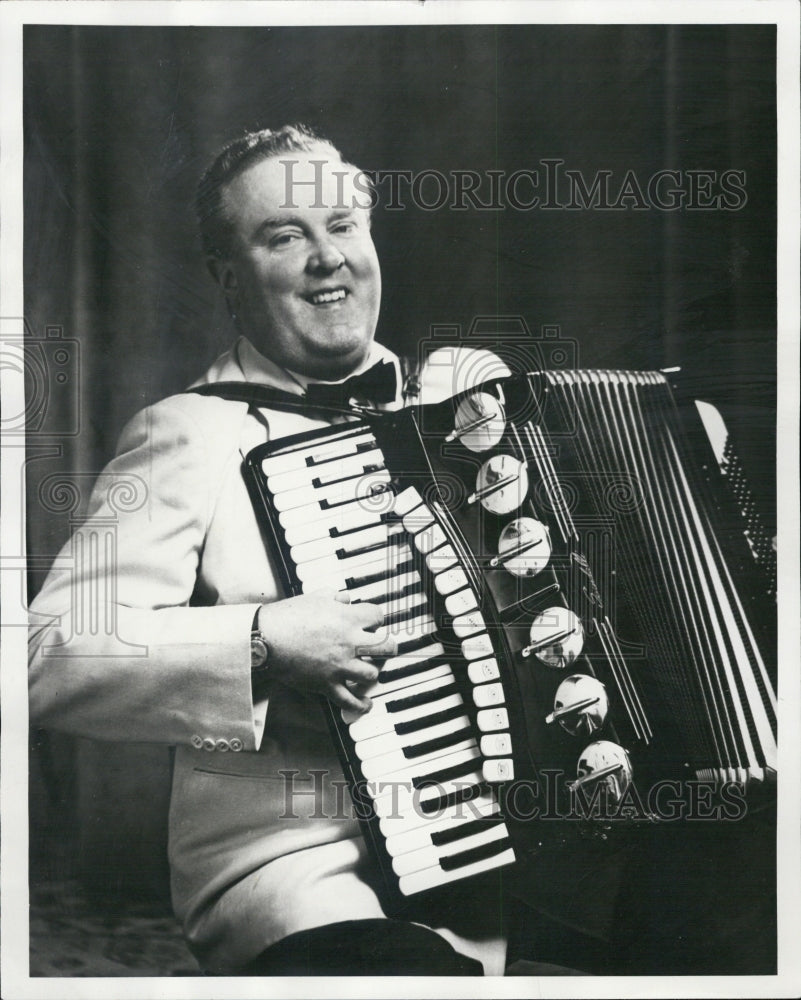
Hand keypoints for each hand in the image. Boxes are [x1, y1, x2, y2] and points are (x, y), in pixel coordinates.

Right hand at [256, 591, 395, 713]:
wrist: (266, 639)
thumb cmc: (287, 617)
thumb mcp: (314, 598)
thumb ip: (334, 597)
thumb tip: (344, 598)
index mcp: (347, 618)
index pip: (378, 616)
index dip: (375, 617)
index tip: (371, 621)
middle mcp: (348, 642)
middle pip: (386, 647)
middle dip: (388, 646)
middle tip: (384, 646)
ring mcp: (338, 665)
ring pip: (372, 674)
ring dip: (372, 672)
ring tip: (368, 669)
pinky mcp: (326, 684)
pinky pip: (349, 700)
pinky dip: (361, 705)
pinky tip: (366, 703)